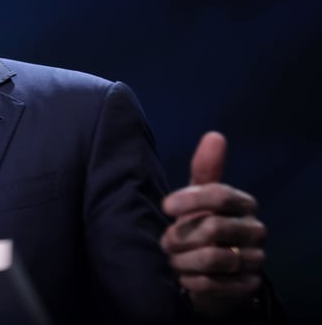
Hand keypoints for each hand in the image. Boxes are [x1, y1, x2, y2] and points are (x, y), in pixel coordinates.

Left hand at [160, 131, 266, 317]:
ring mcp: (253, 259)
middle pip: (213, 228)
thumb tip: (215, 135)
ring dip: (183, 259)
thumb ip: (205, 169)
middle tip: (166, 240)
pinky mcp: (246, 285)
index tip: (166, 205)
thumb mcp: (199, 196)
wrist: (211, 269)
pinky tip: (183, 276)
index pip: (220, 194)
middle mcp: (254, 231)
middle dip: (181, 235)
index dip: (190, 199)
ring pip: (213, 258)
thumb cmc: (201, 223)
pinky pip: (214, 284)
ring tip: (172, 258)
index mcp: (243, 204)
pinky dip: (192, 280)